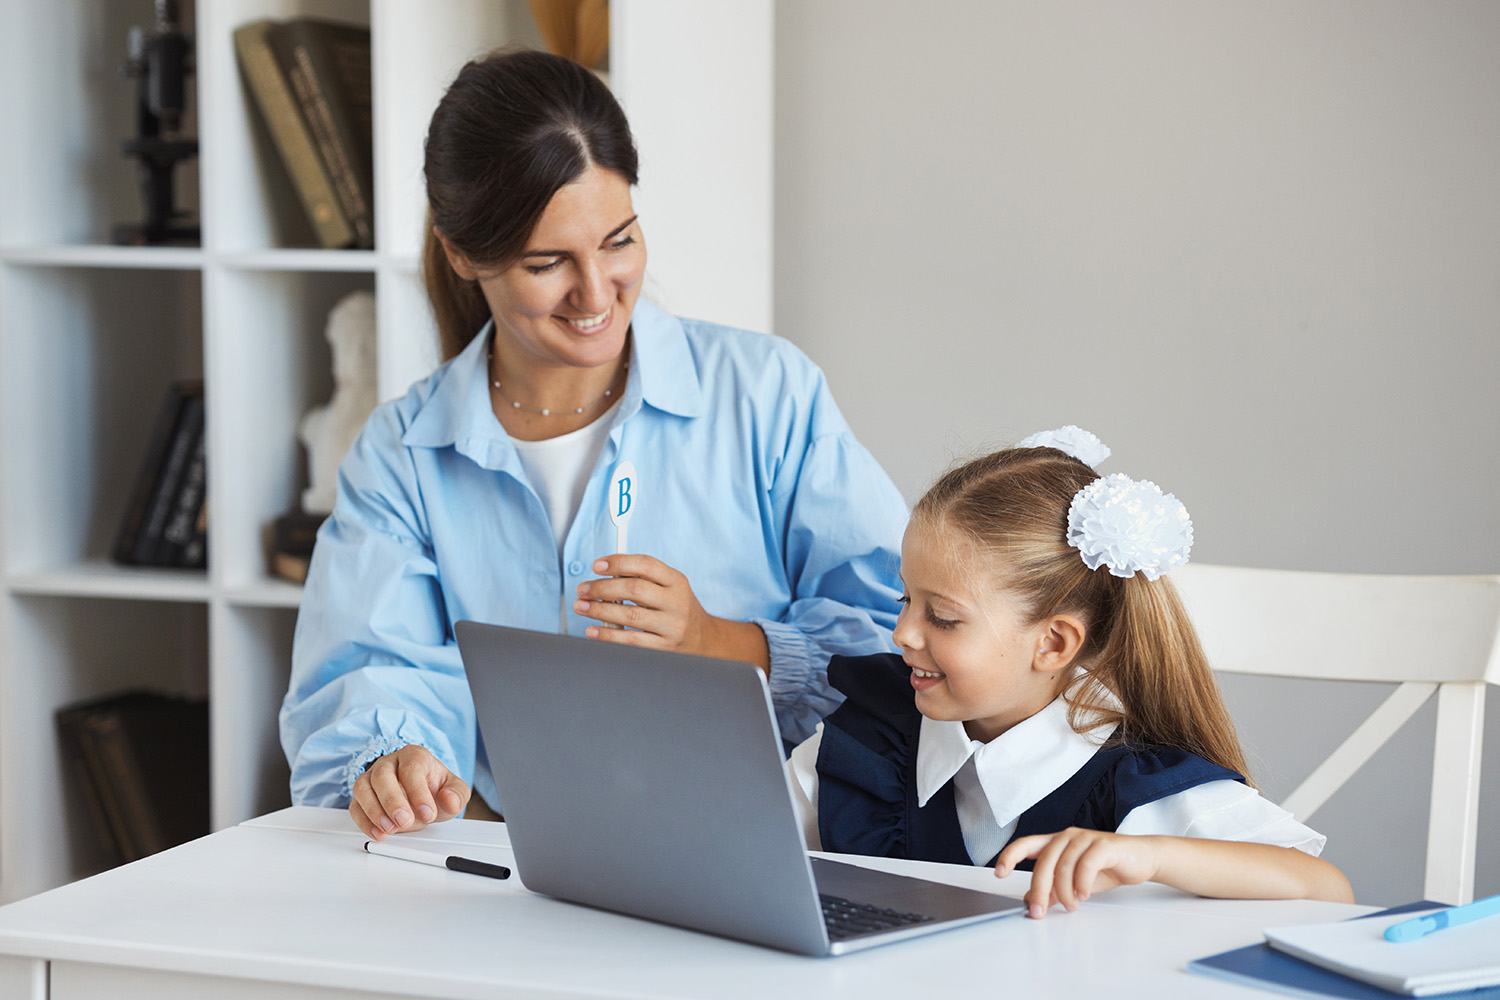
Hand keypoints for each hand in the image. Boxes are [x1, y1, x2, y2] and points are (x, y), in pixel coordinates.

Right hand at [350, 744, 469, 840]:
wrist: (421, 794)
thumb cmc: (435, 789)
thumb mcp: (454, 790)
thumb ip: (457, 795)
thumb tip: (449, 799)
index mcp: (414, 756)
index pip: (412, 768)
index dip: (418, 792)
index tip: (428, 813)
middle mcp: (390, 763)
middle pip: (382, 775)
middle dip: (392, 801)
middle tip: (404, 821)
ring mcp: (372, 777)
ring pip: (363, 788)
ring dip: (374, 811)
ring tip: (390, 829)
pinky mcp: (362, 796)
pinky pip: (355, 806)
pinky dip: (364, 822)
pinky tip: (378, 833)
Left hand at [575, 555, 768, 668]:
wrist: (703, 640)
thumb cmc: (677, 609)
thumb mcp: (669, 588)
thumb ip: (643, 579)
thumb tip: (605, 574)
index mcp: (677, 581)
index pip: (646, 565)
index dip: (619, 562)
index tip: (597, 565)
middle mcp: (677, 602)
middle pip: (635, 589)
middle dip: (602, 588)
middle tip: (583, 590)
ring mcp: (672, 626)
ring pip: (630, 615)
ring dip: (600, 610)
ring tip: (581, 607)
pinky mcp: (664, 648)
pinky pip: (631, 641)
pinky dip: (608, 635)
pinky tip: (593, 631)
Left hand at [995, 828, 1160, 917]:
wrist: (1142, 859)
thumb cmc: (1107, 866)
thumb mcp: (1075, 882)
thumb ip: (1053, 888)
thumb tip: (1029, 899)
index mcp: (1056, 843)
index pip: (1026, 845)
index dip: (1009, 856)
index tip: (999, 872)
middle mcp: (1067, 836)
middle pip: (1044, 861)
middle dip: (1038, 889)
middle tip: (1038, 910)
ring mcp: (1085, 838)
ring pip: (1064, 865)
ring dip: (1064, 890)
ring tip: (1071, 906)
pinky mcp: (1104, 844)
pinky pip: (1086, 863)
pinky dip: (1082, 882)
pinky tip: (1083, 895)